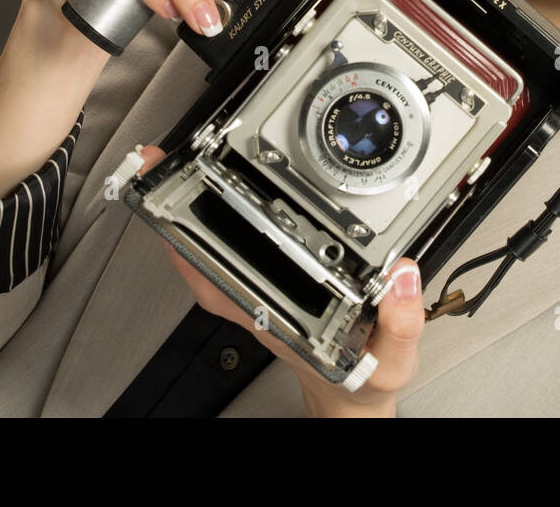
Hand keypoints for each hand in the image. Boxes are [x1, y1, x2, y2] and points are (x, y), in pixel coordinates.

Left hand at [135, 145, 424, 416]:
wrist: (352, 395)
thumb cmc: (363, 379)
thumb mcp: (390, 361)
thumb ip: (400, 324)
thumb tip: (400, 276)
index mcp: (277, 315)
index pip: (223, 275)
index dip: (191, 238)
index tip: (177, 195)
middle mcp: (258, 302)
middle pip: (201, 254)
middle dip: (180, 207)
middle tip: (159, 163)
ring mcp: (256, 293)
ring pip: (208, 251)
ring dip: (192, 211)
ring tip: (173, 169)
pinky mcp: (264, 285)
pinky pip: (227, 252)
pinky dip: (214, 223)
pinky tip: (211, 199)